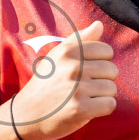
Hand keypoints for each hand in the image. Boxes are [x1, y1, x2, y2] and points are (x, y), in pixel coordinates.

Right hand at [10, 20, 118, 139]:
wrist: (26, 115)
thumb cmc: (45, 84)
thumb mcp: (56, 56)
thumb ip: (79, 39)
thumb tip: (99, 24)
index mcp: (67, 51)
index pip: (106, 50)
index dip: (100, 62)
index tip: (86, 71)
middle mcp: (72, 67)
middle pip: (112, 70)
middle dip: (102, 80)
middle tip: (83, 88)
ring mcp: (76, 88)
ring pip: (112, 88)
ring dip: (102, 96)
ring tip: (84, 98)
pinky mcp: (80, 109)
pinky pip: (110, 104)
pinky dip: (102, 109)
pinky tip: (88, 109)